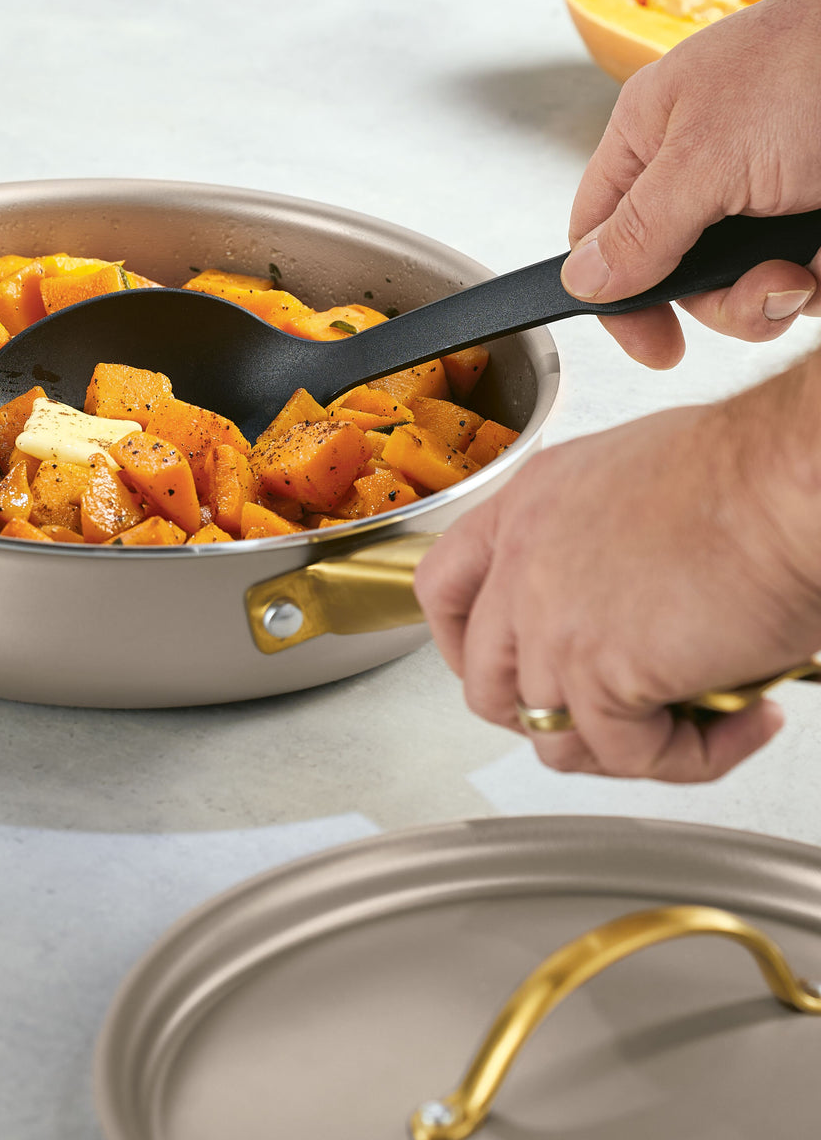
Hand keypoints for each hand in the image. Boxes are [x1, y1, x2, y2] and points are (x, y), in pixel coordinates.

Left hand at [413, 365, 820, 780]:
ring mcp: (550, 621)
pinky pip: (628, 755)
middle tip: (614, 716)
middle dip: (545, 715)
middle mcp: (523, 562)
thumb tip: (621, 597)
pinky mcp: (601, 672)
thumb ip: (598, 541)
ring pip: (549, 732)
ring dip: (624, 744)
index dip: (462, 641)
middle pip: (484, 681)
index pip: (442, 586)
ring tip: (695, 721)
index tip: (504, 665)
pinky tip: (744, 721)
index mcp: (525, 506)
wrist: (790, 482)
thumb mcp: (634, 481)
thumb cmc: (747, 471)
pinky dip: (692, 757)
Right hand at [564, 0, 820, 367]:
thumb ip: (640, 229)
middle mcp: (699, 164)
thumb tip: (582, 282)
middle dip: (723, 301)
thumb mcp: (707, 158)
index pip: (599, 235)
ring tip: (810, 272)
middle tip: (767, 290)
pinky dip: (817, 281)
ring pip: (742, 283)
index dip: (618, 296)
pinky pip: (799, 273)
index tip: (655, 345)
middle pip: (675, 274)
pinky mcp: (809, 206)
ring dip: (777, 296)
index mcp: (649, 136)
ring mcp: (761, 188)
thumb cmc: (812, 66)